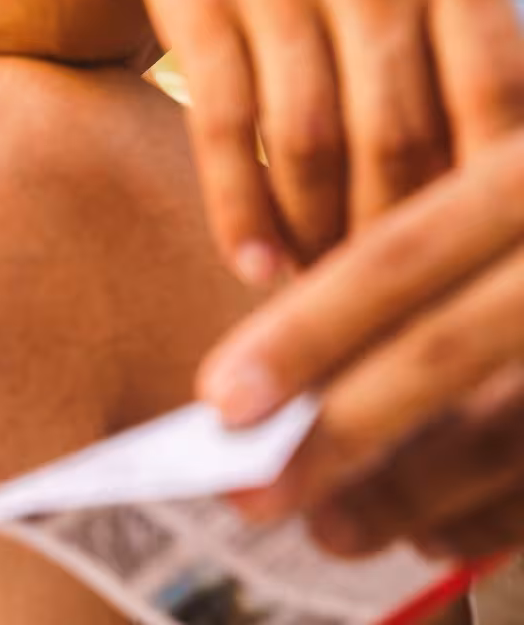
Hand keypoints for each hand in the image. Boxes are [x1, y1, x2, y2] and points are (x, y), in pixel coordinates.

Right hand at [133, 0, 523, 278]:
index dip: (487, 199)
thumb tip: (509, 198)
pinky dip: (240, 213)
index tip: (479, 270)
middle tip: (393, 298)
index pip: (493, 101)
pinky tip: (254, 266)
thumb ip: (471, 57)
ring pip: (306, 142)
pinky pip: (222, 129)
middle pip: (397, 136)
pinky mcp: (198, 3)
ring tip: (322, 290)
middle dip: (395, 237)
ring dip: (316, 234)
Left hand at [198, 130, 523, 559]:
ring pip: (512, 426)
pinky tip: (435, 536)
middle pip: (444, 353)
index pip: (400, 256)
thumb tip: (287, 361)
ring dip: (412, 492)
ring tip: (332, 528)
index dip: (305, 331)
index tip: (218, 400)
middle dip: (336, 434)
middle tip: (251, 496)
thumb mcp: (499, 175)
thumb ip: (423, 237)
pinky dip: (499, 516)